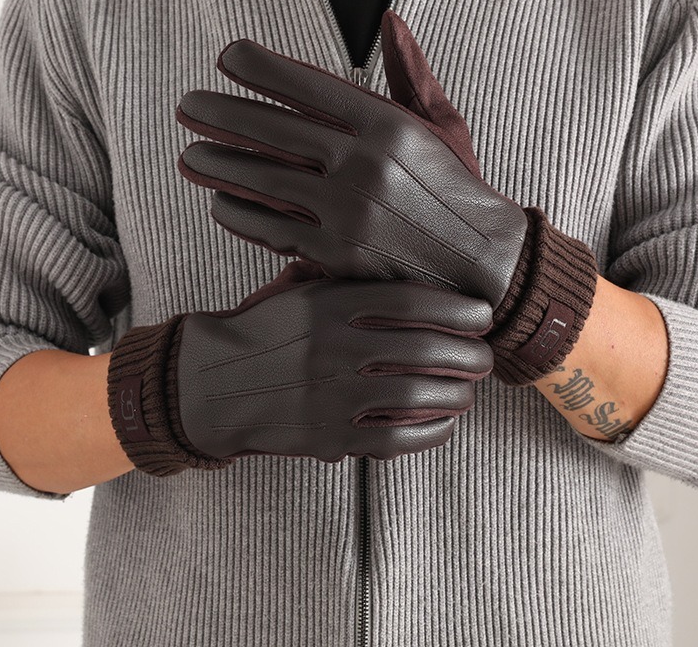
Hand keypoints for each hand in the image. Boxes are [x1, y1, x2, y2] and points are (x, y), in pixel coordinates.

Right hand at [107, 261, 493, 475]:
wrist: (212, 382)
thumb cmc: (266, 329)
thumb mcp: (300, 288)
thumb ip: (349, 275)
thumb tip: (410, 259)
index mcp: (329, 304)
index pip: (413, 301)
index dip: (460, 308)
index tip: (482, 313)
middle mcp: (333, 347)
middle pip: (426, 350)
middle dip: (470, 354)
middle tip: (484, 355)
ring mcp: (331, 395)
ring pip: (418, 395)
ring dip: (458, 393)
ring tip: (469, 389)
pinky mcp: (328, 437)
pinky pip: (396, 437)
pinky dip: (432, 431)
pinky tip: (446, 421)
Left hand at [176, 11, 597, 383]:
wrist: (484, 264)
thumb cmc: (460, 188)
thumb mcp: (445, 125)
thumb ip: (413, 72)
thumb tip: (391, 20)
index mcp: (388, 123)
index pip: (307, 83)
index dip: (258, 66)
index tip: (226, 57)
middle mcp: (364, 163)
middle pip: (272, 130)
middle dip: (219, 113)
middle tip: (186, 106)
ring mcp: (347, 211)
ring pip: (262, 180)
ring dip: (217, 165)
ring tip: (188, 157)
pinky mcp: (336, 254)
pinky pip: (272, 227)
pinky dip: (240, 214)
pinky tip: (221, 203)